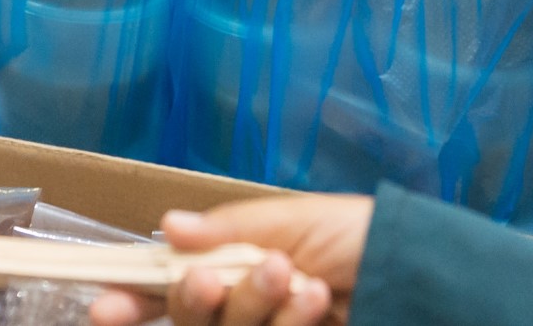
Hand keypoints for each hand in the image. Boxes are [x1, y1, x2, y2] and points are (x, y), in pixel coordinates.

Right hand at [90, 198, 373, 325]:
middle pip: (192, 320)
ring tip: (294, 280)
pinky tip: (313, 301)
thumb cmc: (364, 237)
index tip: (105, 308)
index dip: (136, 300)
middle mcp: (248, 307)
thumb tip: (166, 226)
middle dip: (195, 300)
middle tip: (214, 280)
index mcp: (240, 264)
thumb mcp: (296, 218)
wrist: (427, 273)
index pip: (173, 288)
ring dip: (252, 309)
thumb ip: (229, 228)